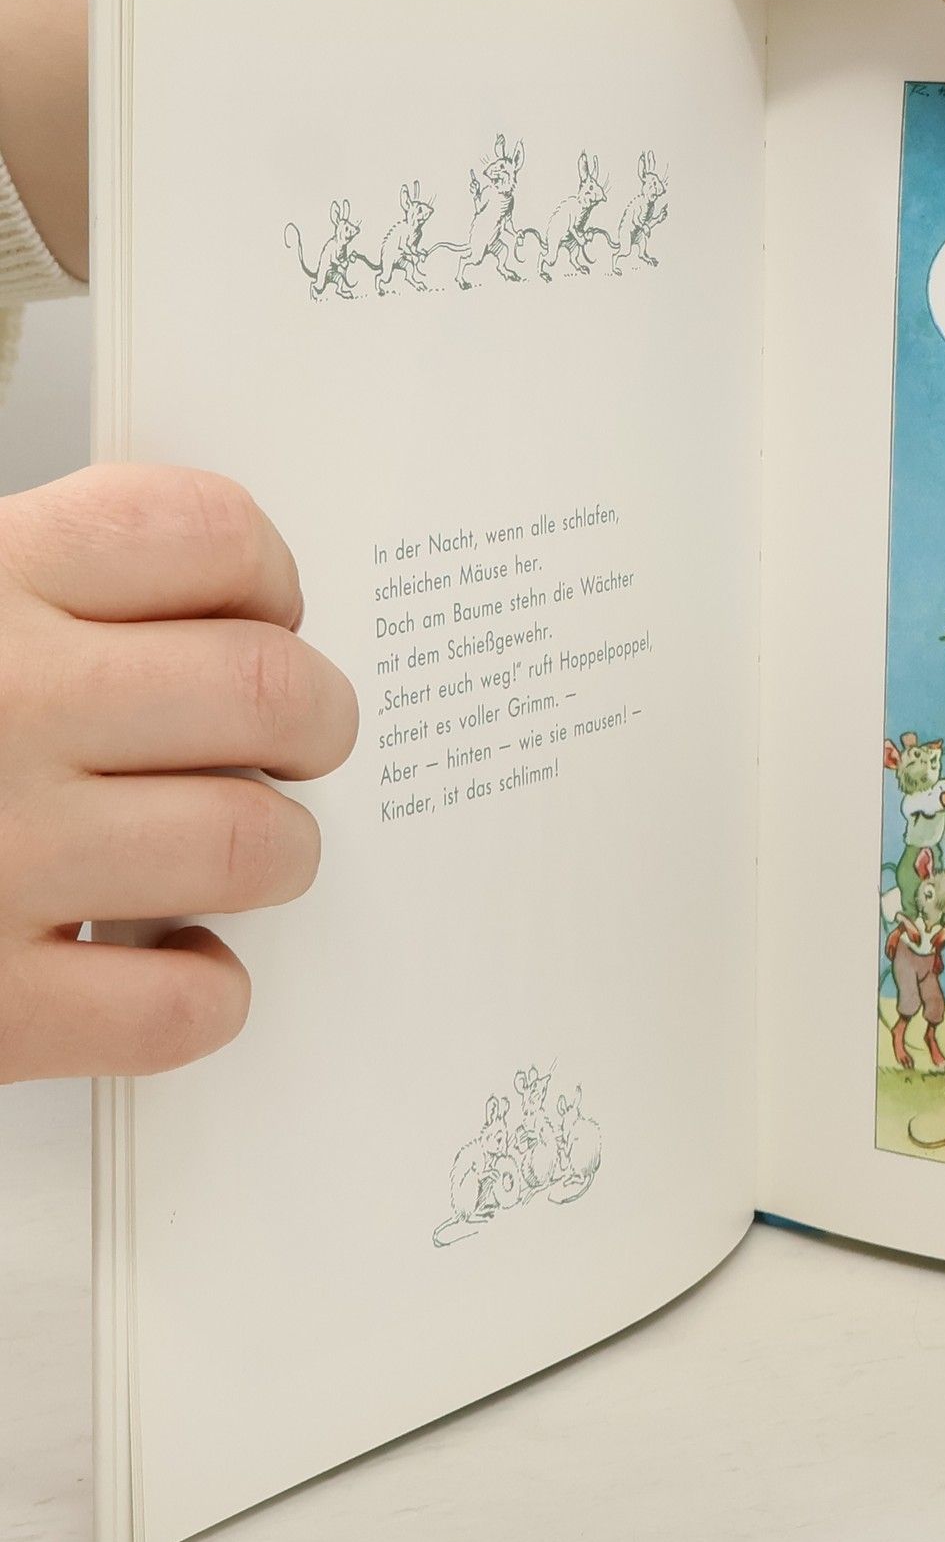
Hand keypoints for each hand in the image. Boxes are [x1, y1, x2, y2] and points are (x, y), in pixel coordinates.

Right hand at [0, 467, 356, 1081]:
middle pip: (267, 691)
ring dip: (274, 854)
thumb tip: (216, 609)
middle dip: (312, 721)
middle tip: (293, 741)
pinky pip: (178, 1009)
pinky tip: (156, 966)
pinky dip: (203, 995)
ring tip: (228, 851)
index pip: (199, 532)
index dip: (266, 576)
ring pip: (254, 845)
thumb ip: (34, 589)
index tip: (265, 610)